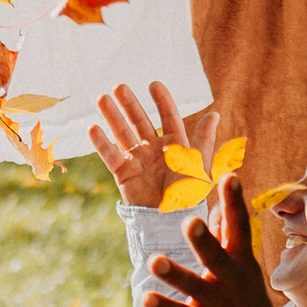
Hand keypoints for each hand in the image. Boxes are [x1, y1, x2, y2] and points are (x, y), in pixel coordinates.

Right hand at [89, 81, 220, 209]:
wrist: (169, 221)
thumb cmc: (188, 196)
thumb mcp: (199, 165)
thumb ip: (203, 140)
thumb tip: (214, 115)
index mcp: (175, 145)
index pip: (168, 117)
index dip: (162, 101)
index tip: (154, 84)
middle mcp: (154, 149)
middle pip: (140, 122)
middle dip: (130, 104)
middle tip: (119, 86)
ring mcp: (137, 160)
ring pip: (122, 133)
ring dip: (112, 116)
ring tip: (101, 99)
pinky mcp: (123, 173)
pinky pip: (110, 155)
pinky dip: (101, 143)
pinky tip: (92, 128)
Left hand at [141, 174, 283, 306]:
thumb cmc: (243, 294)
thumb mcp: (242, 264)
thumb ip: (229, 235)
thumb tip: (219, 205)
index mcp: (239, 259)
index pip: (238, 226)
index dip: (234, 202)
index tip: (228, 176)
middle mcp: (229, 278)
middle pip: (215, 257)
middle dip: (203, 240)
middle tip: (190, 222)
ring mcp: (216, 302)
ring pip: (193, 286)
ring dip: (174, 274)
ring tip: (153, 261)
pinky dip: (164, 306)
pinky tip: (146, 297)